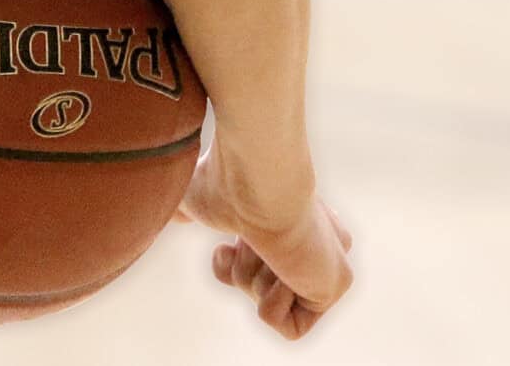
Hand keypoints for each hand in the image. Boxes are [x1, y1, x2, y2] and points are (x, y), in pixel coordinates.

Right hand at [176, 150, 353, 340]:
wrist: (257, 183)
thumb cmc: (225, 181)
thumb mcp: (195, 196)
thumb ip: (190, 211)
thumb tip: (175, 215)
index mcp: (288, 216)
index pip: (259, 259)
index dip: (235, 260)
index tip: (235, 234)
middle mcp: (314, 238)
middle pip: (259, 283)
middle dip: (243, 268)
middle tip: (250, 239)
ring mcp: (326, 261)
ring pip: (269, 301)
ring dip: (252, 279)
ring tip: (265, 246)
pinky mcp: (334, 286)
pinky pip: (291, 327)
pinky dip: (271, 303)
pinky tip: (282, 266)